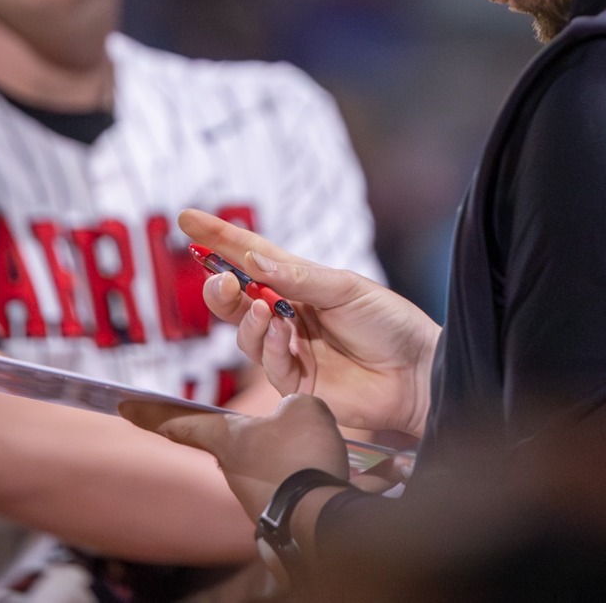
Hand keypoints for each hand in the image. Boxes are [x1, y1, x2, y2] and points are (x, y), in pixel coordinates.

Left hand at [119, 392, 348, 523]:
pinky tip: (332, 475)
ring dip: (292, 456)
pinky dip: (308, 476)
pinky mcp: (276, 511)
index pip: (180, 421)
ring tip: (322, 453)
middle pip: (234, 443)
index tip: (124, 406)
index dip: (151, 411)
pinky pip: (291, 484)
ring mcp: (252, 494)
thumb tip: (293, 416)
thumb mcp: (303, 408)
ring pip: (268, 464)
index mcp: (226, 438)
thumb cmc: (302, 456)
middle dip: (256, 436)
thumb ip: (291, 404)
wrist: (322, 517)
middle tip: (287, 433)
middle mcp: (231, 469)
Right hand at [180, 209, 440, 437]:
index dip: (219, 239)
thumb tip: (252, 261)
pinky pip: (270, 365)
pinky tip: (284, 336)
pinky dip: (271, 347)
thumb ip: (298, 277)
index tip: (187, 220)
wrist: (419, 372)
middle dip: (221, 289)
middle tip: (219, 280)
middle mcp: (290, 315)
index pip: (252, 257)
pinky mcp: (298, 384)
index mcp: (301, 284)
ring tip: (263, 308)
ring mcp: (291, 350)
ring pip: (247, 335)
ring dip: (248, 320)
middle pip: (238, 301)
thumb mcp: (346, 288)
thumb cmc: (390, 323)